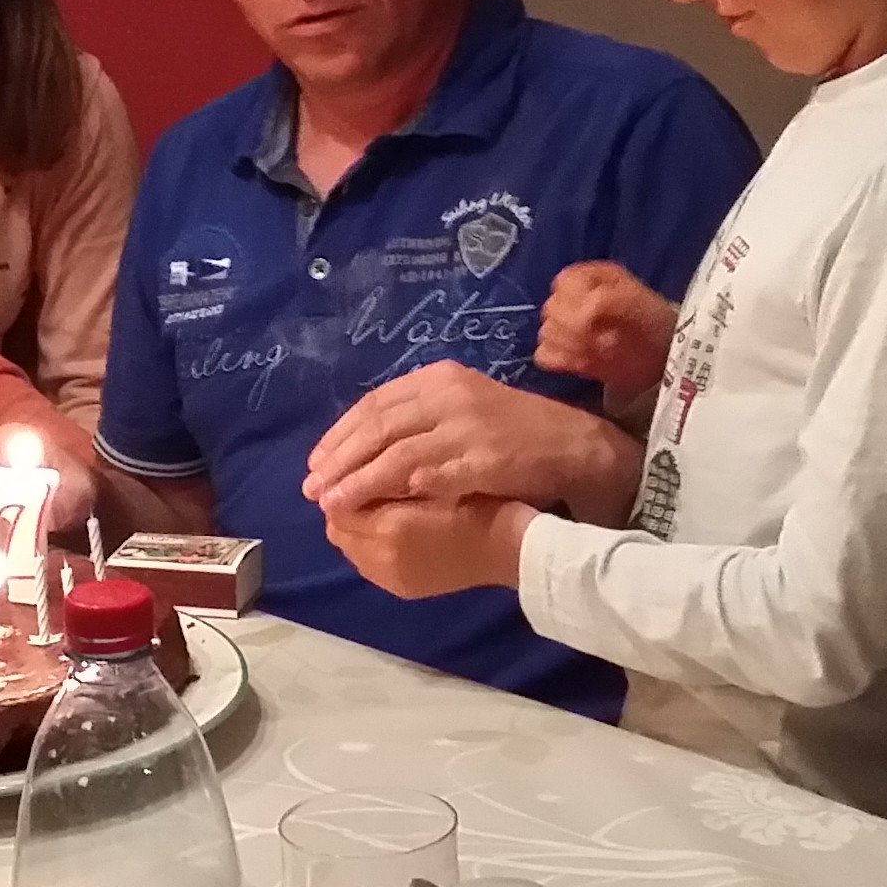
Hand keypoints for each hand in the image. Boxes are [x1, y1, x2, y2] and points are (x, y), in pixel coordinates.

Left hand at [303, 362, 634, 518]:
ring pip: (396, 454)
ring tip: (333, 504)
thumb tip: (364, 443)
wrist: (573, 446)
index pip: (374, 405)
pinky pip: (432, 476)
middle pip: (377, 427)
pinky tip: (379, 508)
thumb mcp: (462, 409)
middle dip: (340, 460)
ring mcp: (466, 426)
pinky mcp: (483, 458)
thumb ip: (417, 420)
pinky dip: (401, 491)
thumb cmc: (515, 432)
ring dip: (360, 481)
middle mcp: (448, 395)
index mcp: (438, 379)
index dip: (340, 435)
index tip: (316, 463)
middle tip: (313, 488)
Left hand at [325, 495, 532, 599]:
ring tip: (377, 508)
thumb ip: (387, 479)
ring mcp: (392, 579)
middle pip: (338, 531)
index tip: (353, 468)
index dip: (342, 485)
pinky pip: (368, 565)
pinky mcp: (403, 589)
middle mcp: (383, 560)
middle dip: (345, 509)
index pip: (337, 506)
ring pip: (351, 549)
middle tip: (362, 487)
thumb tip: (350, 478)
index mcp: (391, 529)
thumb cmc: (478, 502)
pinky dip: (370, 546)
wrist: (511, 547)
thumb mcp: (432, 476)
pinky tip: (389, 531)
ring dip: (356, 529)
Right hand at [536, 263, 675, 398]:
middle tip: (601, 340)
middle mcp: (572, 298)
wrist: (664, 354)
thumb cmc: (653, 322)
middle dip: (573, 328)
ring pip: (546, 333)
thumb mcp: (637, 302)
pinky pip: (543, 355)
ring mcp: (565, 326)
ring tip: (597, 352)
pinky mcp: (563, 353)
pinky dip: (560, 360)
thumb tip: (580, 317)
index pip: (562, 285)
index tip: (596, 321)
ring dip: (570, 345)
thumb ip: (605, 301)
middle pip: (550, 310)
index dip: (576, 304)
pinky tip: (581, 364)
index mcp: (587, 277)